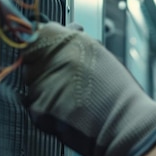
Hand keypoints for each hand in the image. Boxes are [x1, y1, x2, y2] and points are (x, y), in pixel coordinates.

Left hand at [22, 22, 155, 155]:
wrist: (122, 123)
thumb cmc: (116, 91)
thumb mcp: (97, 52)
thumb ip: (74, 41)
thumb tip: (66, 33)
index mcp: (63, 39)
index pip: (40, 34)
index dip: (48, 44)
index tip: (55, 51)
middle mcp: (47, 58)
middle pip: (34, 59)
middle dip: (48, 67)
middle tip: (69, 78)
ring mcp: (40, 84)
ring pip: (34, 82)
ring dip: (47, 87)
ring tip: (72, 96)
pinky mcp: (37, 108)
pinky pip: (34, 104)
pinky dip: (47, 106)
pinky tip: (66, 108)